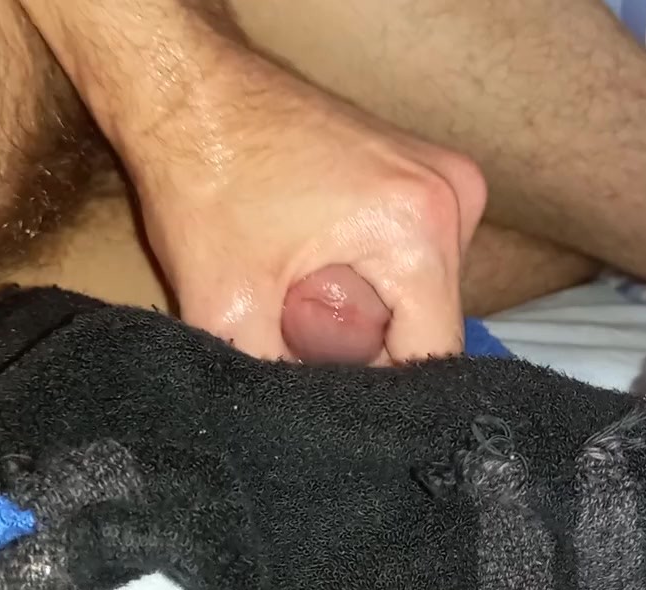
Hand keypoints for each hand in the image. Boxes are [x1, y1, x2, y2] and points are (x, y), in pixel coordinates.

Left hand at [134, 72, 486, 364]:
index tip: (330, 390)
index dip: (382, 391)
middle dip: (372, 342)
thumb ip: (277, 385)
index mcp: (418, 229)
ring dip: (376, 306)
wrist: (191, 91)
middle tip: (301, 323)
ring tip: (308, 284)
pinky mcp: (429, 168)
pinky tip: (324, 257)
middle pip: (431, 321)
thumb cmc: (204, 180)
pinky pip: (418, 252)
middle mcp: (454, 197)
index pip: (433, 355)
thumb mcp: (226, 307)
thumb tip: (305, 442)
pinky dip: (377, 269)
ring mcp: (449, 177)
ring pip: (425, 290)